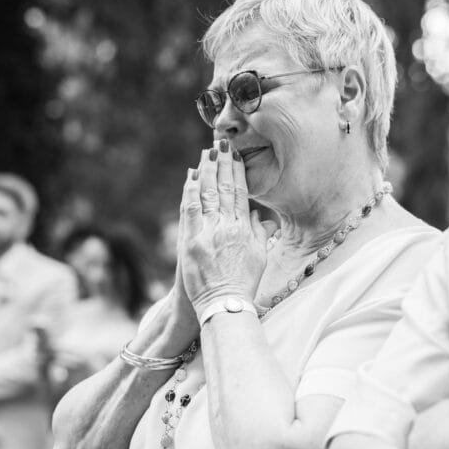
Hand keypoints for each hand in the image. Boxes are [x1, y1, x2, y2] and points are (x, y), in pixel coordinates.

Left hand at [181, 141, 269, 317]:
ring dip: (205, 170)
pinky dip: (190, 191)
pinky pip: (190, 210)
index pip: (240, 192)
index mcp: (244, 229)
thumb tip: (259, 216)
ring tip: (205, 152)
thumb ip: (259, 234)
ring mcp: (208, 233)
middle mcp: (227, 227)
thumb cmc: (243, 284)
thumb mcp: (259, 257)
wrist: (225, 305)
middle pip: (224, 188)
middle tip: (219, 143)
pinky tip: (190, 176)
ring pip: (207, 194)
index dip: (237, 171)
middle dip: (222, 163)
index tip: (234, 155)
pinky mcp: (191, 242)